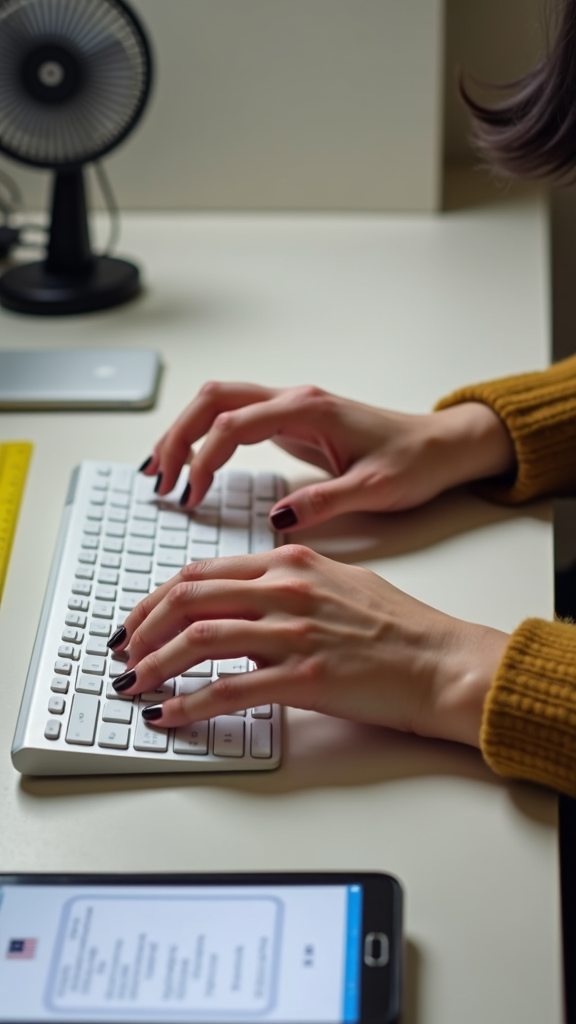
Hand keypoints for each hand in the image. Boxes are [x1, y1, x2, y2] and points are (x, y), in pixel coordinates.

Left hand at [109, 545, 508, 745]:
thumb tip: (241, 602)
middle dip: (142, 627)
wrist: (442, 662)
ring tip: (132, 683)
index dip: (157, 597)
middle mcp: (287, 587)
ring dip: (154, 664)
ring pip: (199, 638)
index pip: (203, 571)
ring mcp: (295, 631)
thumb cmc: (399, 627)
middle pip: (189, 597)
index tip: (137, 620)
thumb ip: (286, 583)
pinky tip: (168, 716)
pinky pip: (230, 690)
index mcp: (292, 561)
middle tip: (122, 652)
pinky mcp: (306, 676)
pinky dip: (189, 704)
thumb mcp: (338, 582)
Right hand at [139, 382, 515, 530]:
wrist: (440, 447)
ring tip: (161, 471)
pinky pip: (234, 419)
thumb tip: (276, 518)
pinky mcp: (291, 421)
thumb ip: (326, 502)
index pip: (234, 425)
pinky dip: (205, 437)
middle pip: (213, 400)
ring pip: (218, 404)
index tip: (192, 495)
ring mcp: (290, 407)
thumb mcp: (375, 489)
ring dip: (185, 432)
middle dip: (178, 435)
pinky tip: (193, 464)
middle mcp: (294, 400)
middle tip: (159, 479)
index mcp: (309, 410)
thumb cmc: (414, 462)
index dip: (205, 459)